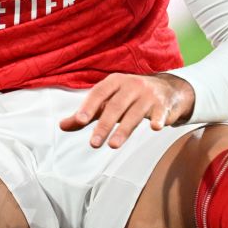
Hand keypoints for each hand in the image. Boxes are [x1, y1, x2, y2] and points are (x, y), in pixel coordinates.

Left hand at [60, 73, 195, 148]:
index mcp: (115, 81)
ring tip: (113, 146)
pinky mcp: (163, 106)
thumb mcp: (108, 100)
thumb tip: (61, 126)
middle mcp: (132, 85)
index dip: (88, 106)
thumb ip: (86, 113)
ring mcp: (148, 95)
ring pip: (134, 113)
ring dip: (124, 130)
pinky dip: (158, 119)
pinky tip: (155, 128)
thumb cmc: (130, 96)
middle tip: (93, 143)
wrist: (167, 89)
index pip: (98, 92)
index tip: (79, 120)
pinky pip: (160, 113)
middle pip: (115, 106)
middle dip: (104, 125)